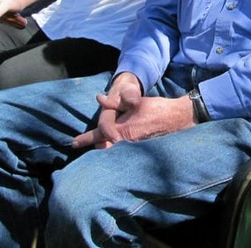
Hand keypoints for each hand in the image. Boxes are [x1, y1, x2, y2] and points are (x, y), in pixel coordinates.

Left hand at [71, 73, 195, 149]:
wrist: (177, 118)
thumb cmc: (156, 108)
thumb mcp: (135, 102)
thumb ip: (116, 102)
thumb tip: (99, 99)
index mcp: (124, 131)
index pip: (99, 136)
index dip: (85, 139)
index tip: (74, 142)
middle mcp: (127, 143)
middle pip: (104, 147)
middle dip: (92, 145)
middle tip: (77, 145)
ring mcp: (134, 148)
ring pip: (113, 150)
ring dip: (102, 147)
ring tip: (92, 147)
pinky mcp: (141, 149)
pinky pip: (122, 150)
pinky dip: (114, 149)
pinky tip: (110, 148)